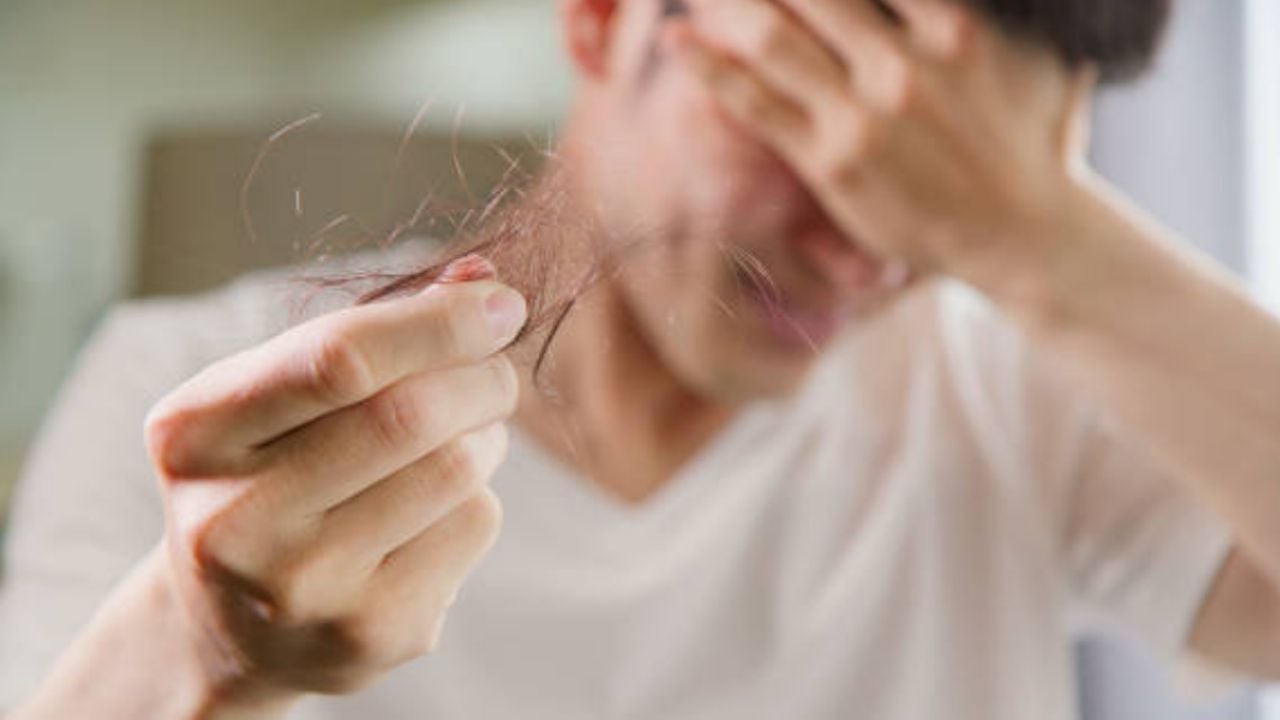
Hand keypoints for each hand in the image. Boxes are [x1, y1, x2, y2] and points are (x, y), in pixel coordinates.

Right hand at [143, 255, 525, 707]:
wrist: (237, 624)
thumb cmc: (273, 474)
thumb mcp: (284, 392)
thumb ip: (376, 328)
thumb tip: (485, 281)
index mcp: (193, 434)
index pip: (338, 360)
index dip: (438, 322)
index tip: (502, 304)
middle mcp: (234, 520)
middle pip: (409, 417)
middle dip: (482, 377)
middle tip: (496, 373)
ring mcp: (302, 588)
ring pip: (455, 470)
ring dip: (486, 436)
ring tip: (460, 438)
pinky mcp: (370, 633)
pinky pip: (473, 526)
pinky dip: (479, 497)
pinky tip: (435, 509)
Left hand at [668, 0, 1097, 289]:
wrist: (1021, 231)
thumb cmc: (1035, 137)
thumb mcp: (1036, 52)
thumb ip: (995, 7)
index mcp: (954, 29)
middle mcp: (902, 65)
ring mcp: (861, 115)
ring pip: (772, 38)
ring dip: (727, 2)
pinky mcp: (828, 160)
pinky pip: (757, 105)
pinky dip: (710, 68)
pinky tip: (678, 41)